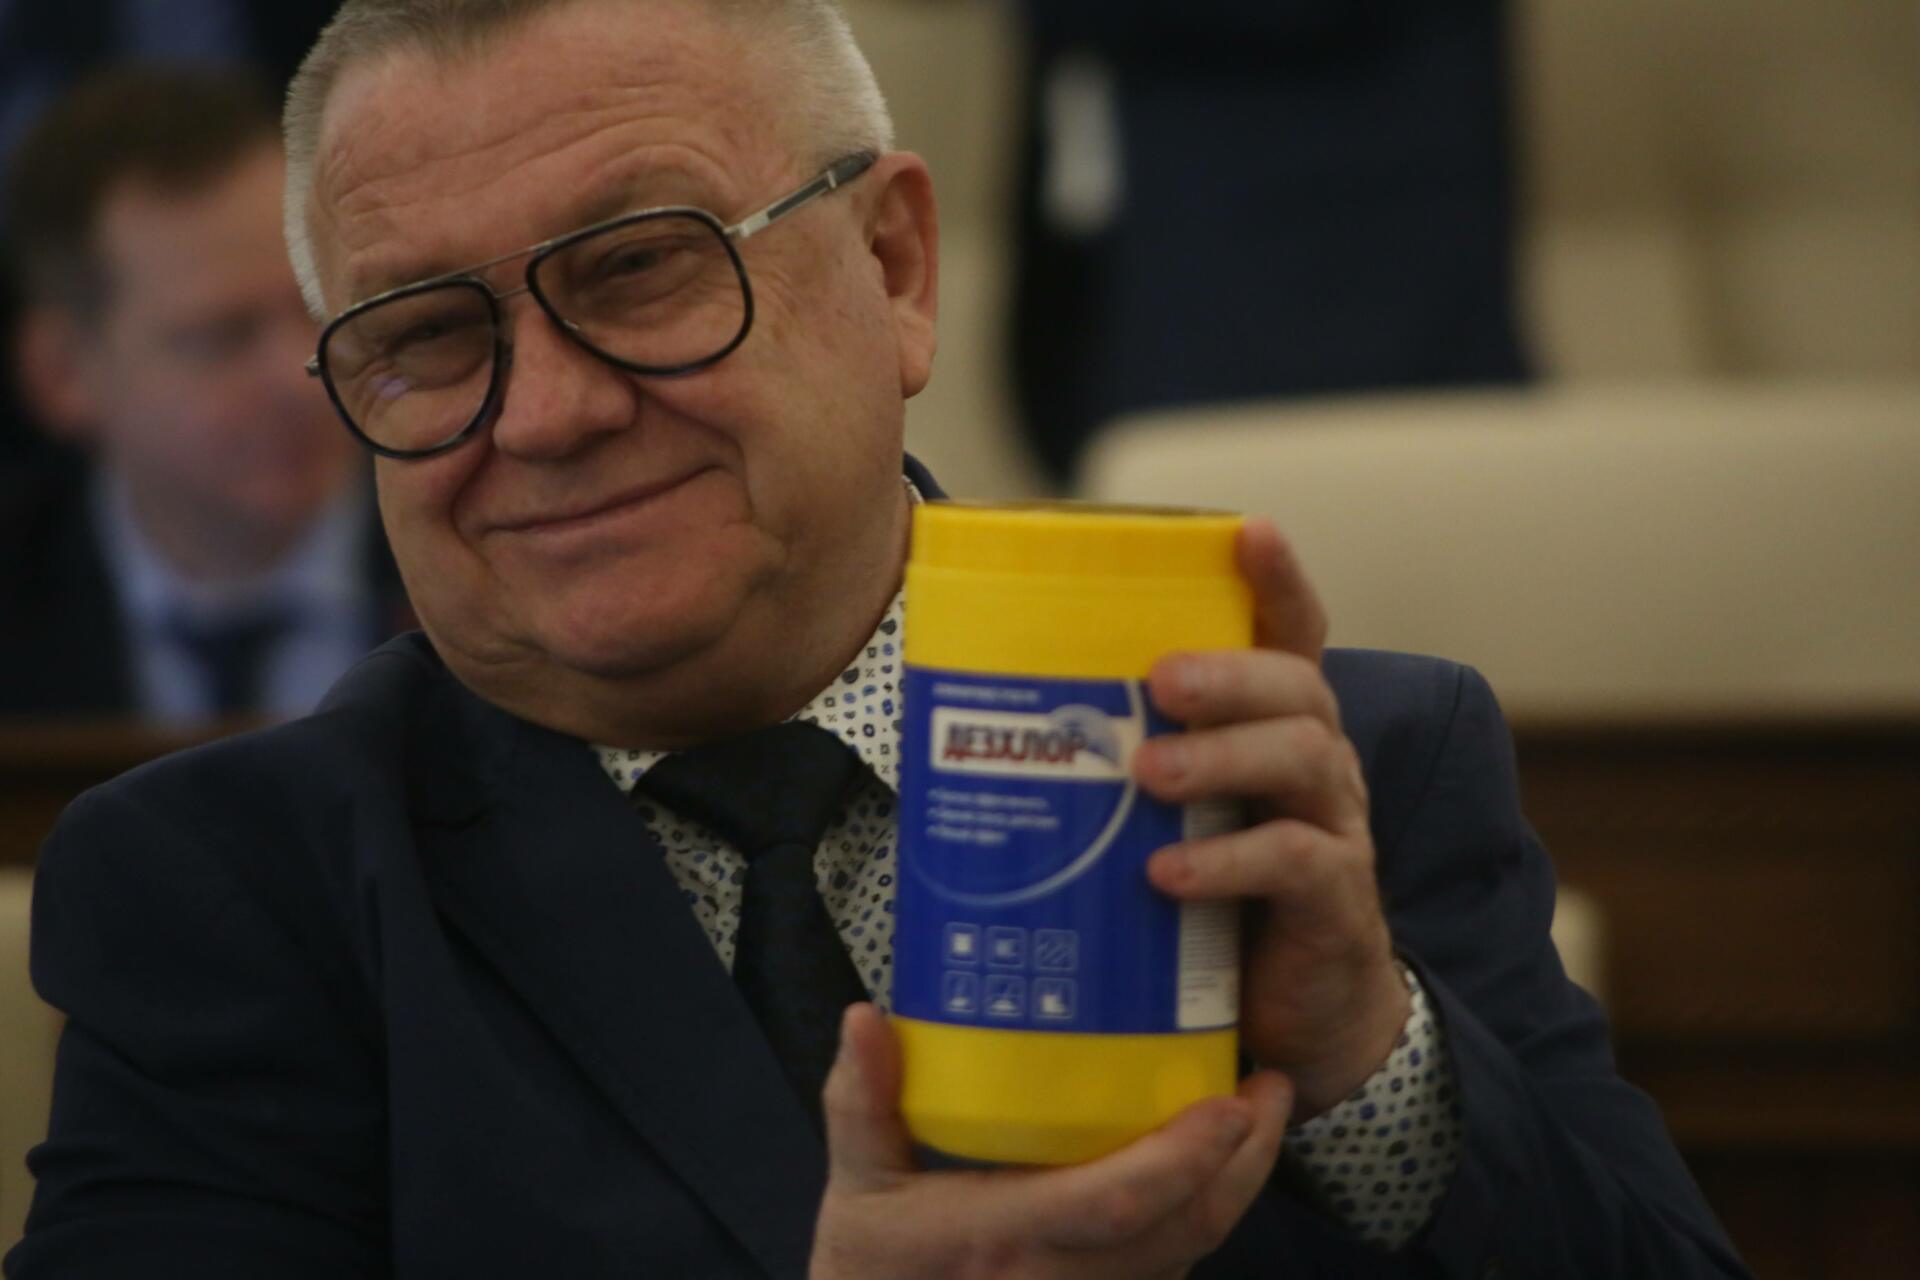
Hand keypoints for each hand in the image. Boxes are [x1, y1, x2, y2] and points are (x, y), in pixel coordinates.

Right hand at [811, 1005, 1291, 1279]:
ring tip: (1258, 1107)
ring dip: (1236, 1183)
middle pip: (1187, 1229)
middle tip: (1270, 1084)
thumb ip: (861, 1101)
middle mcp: (1063, 1279)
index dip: (1184, 1157)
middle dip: (1246, 1159)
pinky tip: (1213, 1159)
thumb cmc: (869, 1262)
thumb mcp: (855, 1182)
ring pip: (1190, 1250)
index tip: (1229, 1100)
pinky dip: (1203, 1210)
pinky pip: (1171, 1263)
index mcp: (1008, 1237)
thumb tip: (863, 1016)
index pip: (1118, 1203)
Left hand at [1136, 519, 1410, 1119]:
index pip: (1291, 633)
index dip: (1277, 578)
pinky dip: (1229, 863)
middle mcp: (1316, 763)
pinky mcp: (1337, 903)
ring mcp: (1335, 828)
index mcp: (1272, 726)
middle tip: (1158, 680)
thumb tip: (968, 721)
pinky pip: (1299, 863)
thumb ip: (1112, 767)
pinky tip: (1166, 873)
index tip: (1249, 529)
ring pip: (1304, 760)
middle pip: (1298, 687)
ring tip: (1146, 774)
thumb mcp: (1162, 818)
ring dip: (1220, 759)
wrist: (1291, 1016)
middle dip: (1228, 674)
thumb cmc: (1209, 897)